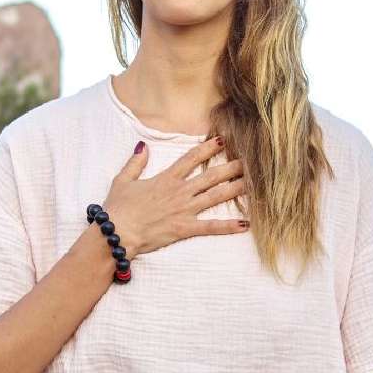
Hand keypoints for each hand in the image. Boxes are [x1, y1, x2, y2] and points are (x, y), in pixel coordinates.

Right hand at [103, 135, 248, 258]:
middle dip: (232, 167)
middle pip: (211, 175)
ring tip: (255, 184)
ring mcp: (184, 209)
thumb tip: (143, 146)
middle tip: (251, 161)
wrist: (117, 231)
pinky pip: (211, 226)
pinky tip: (245, 223)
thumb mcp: (122, 180)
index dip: (208, 148)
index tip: (223, 140)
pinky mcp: (185, 228)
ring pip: (216, 196)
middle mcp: (180, 191)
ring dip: (236, 189)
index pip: (191, 158)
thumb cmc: (118, 208)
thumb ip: (135, 162)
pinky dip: (228, 226)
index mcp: (166, 178)